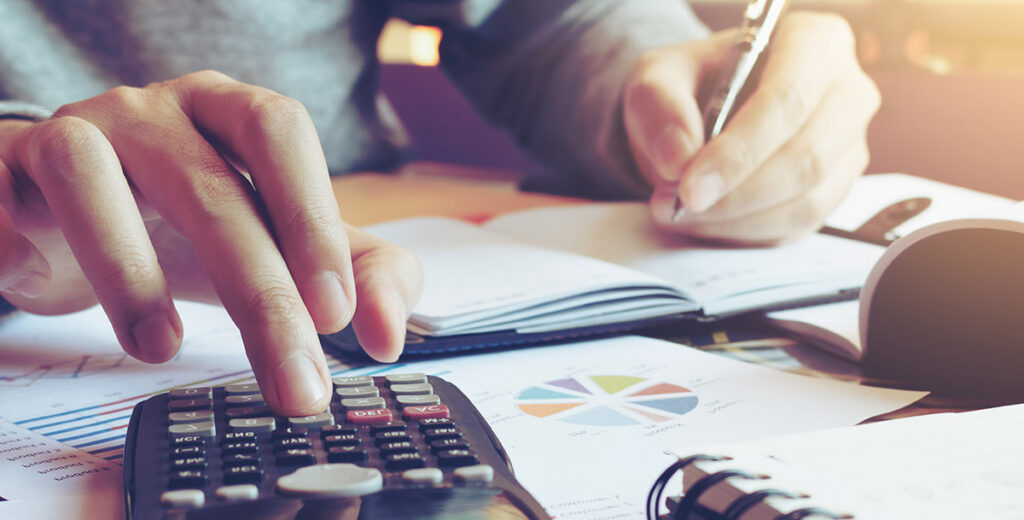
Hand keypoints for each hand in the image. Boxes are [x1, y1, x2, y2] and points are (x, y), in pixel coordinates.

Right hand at [0, 71, 421, 414]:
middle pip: (213, 185)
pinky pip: (22, 187)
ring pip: (96, 174)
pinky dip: (40, 246)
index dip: (312, 221)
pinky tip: (70, 298)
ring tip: (160, 348)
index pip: (281, 136)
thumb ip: (355, 275)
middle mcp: (157, 111)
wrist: (58, 216)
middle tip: (294, 379)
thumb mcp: (275, 247)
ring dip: (133, 274)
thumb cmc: (178, 225)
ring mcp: (78, 130)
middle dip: (261, 292)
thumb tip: (389, 335)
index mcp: (229, 114)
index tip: (339, 316)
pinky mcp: (13, 161)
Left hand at [624, 12, 880, 243]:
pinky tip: (706, 221)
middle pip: (806, 158)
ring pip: (805, 201)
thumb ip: (660, 105)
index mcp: (815, 43)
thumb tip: (679, 159)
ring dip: (736, 220)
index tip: (689, 187)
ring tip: (680, 212)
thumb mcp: (659, 76)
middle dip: (735, 194)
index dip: (739, 152)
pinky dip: (745, 233)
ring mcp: (848, 147)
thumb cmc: (694, 82)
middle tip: (678, 205)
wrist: (705, 110)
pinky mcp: (835, 191)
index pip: (788, 100)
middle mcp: (847, 93)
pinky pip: (798, 227)